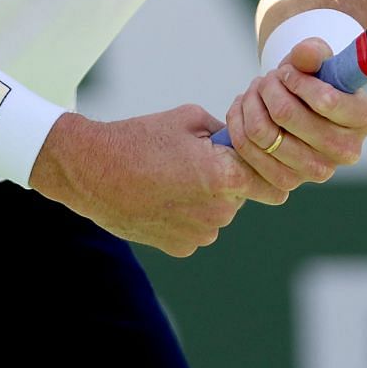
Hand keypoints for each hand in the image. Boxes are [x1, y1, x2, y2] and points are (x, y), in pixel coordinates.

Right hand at [28, 106, 254, 256]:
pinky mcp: (181, 248)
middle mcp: (219, 211)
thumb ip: (226, 133)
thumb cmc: (140, 139)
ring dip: (206, 199)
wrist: (92, 171)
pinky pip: (197, 228)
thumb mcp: (190, 119)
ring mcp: (200, 233)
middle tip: (194, 162)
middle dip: (227, 180)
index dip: (267, 171)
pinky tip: (161, 198)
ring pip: (219, 213)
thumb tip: (242, 144)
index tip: (259, 164)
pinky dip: (186, 216)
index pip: (273, 185)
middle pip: (241, 196)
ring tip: (171, 179)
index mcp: (225, 176)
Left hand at [221, 37, 366, 203]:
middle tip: (267, 79)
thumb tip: (304, 54)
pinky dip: (239, 123)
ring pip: (263, 132)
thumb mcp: (317, 59)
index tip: (286, 71)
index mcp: (365, 118)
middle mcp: (348, 151)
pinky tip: (244, 108)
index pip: (325, 100)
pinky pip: (249, 151)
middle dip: (269, 87)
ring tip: (256, 91)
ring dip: (251, 103)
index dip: (296, 80)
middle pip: (286, 114)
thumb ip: (312, 52)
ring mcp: (319, 171)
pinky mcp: (289, 182)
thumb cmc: (315, 79)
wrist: (303, 109)